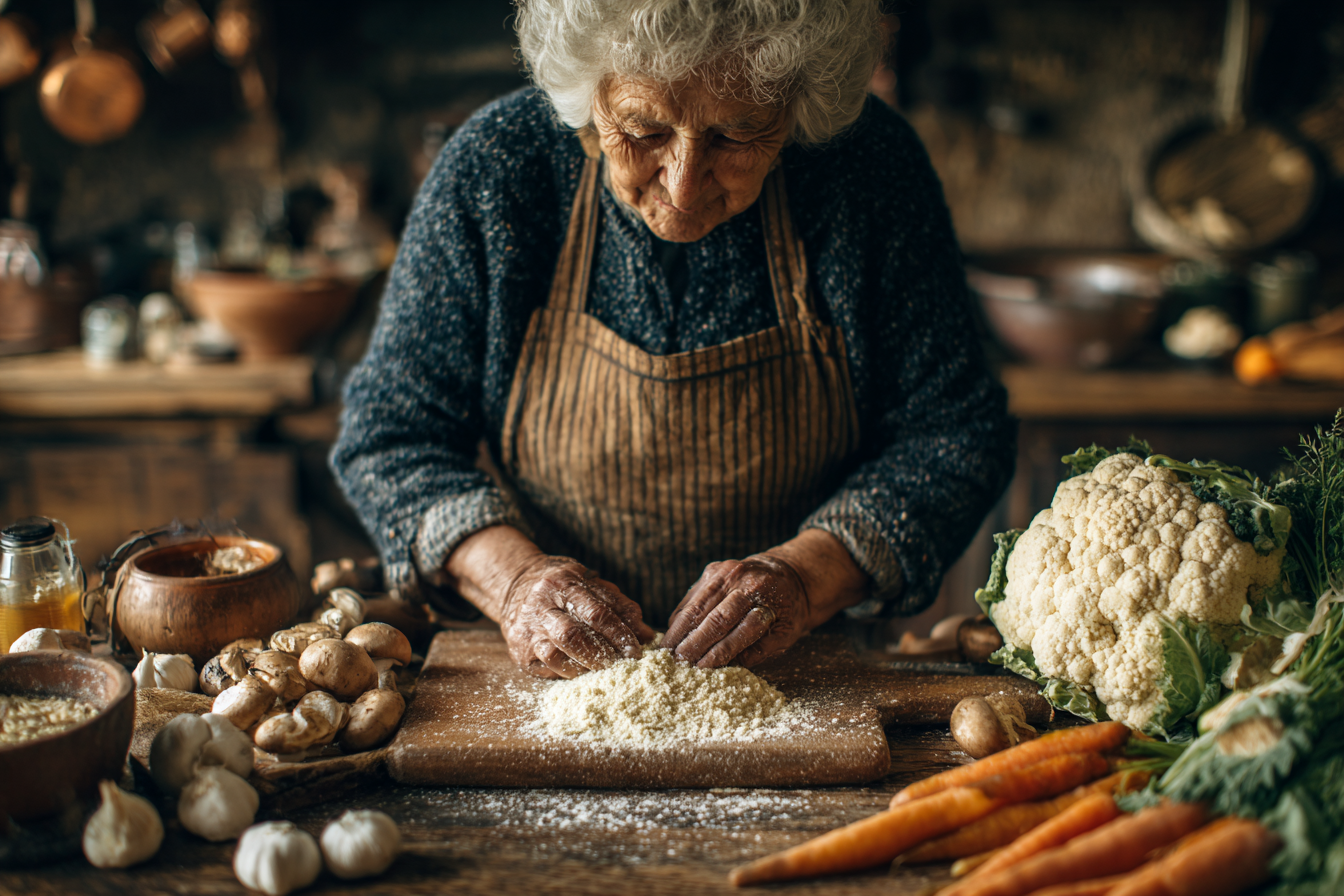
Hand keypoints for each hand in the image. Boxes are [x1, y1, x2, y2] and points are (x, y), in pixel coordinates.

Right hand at [500, 554, 654, 678]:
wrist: (514, 584)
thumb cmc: (563, 586)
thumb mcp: (590, 584)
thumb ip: (619, 606)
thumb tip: (647, 634)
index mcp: (564, 583)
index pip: (596, 612)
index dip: (619, 634)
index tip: (636, 650)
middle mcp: (542, 604)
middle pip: (573, 636)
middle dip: (602, 654)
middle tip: (621, 665)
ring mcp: (527, 629)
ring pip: (555, 655)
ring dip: (584, 667)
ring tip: (602, 670)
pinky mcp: (519, 650)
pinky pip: (545, 667)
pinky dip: (566, 672)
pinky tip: (580, 670)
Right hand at [662, 530, 873, 668]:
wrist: (790, 575)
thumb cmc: (788, 611)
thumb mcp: (785, 634)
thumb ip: (757, 650)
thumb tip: (726, 667)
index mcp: (765, 596)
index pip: (732, 629)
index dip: (714, 651)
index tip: (699, 669)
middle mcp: (742, 579)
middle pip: (709, 616)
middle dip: (691, 642)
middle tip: (677, 664)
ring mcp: (724, 571)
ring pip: (694, 606)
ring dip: (678, 631)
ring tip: (666, 652)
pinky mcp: (712, 570)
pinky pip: (690, 597)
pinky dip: (679, 617)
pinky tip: (672, 634)